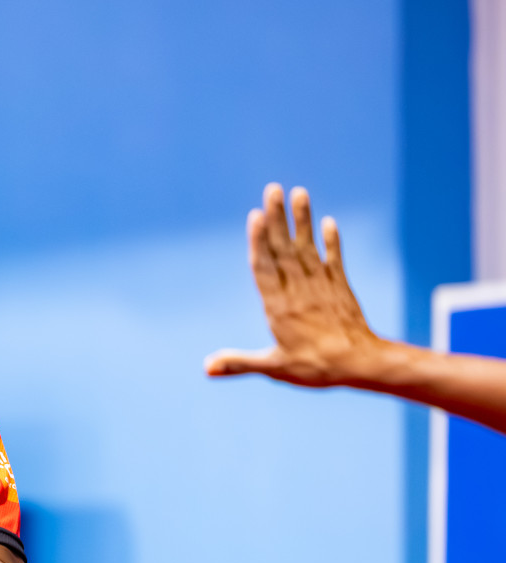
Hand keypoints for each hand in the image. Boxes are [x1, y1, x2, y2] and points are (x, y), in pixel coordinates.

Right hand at [206, 183, 394, 387]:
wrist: (361, 364)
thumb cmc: (315, 367)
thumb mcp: (273, 368)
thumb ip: (239, 363)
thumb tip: (206, 367)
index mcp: (279, 307)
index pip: (264, 267)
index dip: (259, 241)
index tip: (256, 215)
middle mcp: (299, 290)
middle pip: (284, 249)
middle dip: (277, 218)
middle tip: (272, 189)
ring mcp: (322, 286)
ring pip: (308, 247)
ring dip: (303, 219)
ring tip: (299, 192)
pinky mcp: (340, 288)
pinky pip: (335, 259)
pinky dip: (332, 241)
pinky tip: (328, 223)